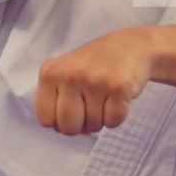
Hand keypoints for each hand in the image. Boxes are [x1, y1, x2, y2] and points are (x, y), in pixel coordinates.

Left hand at [36, 28, 156, 135]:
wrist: (130, 46)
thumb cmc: (94, 65)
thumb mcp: (64, 72)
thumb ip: (54, 99)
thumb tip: (58, 129)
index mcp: (51, 73)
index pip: (45, 119)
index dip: (59, 122)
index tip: (70, 112)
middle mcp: (70, 75)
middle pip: (67, 127)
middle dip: (80, 127)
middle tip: (88, 109)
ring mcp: (94, 81)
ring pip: (92, 126)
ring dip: (100, 119)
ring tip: (103, 98)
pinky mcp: (118, 88)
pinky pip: (113, 122)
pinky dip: (116, 117)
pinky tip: (116, 99)